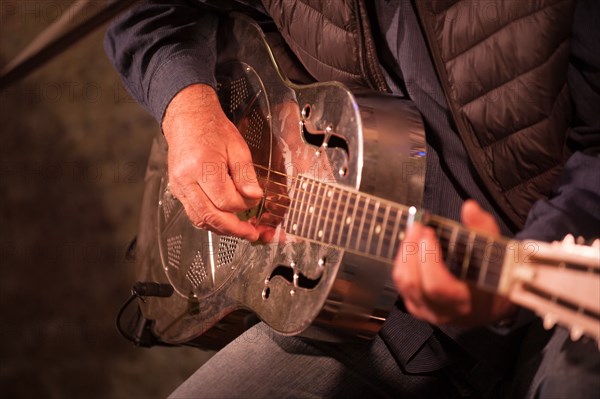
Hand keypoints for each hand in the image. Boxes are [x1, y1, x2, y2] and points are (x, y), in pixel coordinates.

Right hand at [162, 84, 261, 240]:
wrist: (188, 117)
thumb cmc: (212, 128)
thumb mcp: (237, 146)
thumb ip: (246, 174)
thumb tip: (255, 196)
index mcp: (203, 165)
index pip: (227, 200)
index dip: (245, 205)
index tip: (256, 200)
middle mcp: (186, 179)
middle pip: (211, 215)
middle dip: (234, 229)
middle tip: (252, 234)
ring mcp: (178, 186)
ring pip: (200, 219)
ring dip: (222, 229)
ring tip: (240, 231)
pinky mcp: (177, 190)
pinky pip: (193, 214)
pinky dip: (210, 221)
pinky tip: (224, 222)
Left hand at [392, 200, 516, 325]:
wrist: (489, 307)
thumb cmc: (493, 279)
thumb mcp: (497, 255)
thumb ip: (483, 229)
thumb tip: (469, 207)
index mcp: (464, 303)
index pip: (437, 286)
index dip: (428, 259)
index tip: (428, 234)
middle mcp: (441, 312)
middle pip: (414, 283)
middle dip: (412, 250)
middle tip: (418, 227)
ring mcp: (425, 311)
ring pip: (403, 282)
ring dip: (405, 253)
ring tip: (414, 232)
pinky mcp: (415, 306)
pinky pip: (401, 284)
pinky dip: (403, 261)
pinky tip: (411, 245)